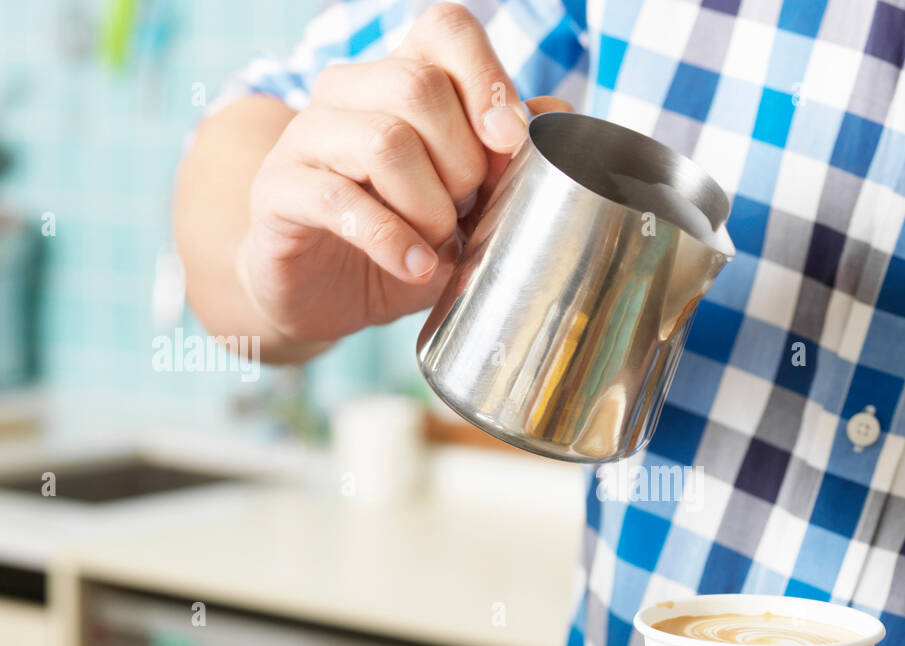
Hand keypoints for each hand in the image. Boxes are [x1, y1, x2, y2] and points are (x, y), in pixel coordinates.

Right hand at [240, 2, 570, 343]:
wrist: (327, 294)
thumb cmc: (405, 238)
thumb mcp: (469, 204)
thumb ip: (507, 159)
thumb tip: (561, 113)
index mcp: (401, 79)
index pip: (446, 28)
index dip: (487, 79)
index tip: (509, 142)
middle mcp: (349, 92)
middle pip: (419, 85)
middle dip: (462, 161)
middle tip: (466, 209)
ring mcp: (307, 137)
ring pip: (384, 140)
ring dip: (429, 206)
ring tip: (438, 243)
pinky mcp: (278, 190)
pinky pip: (339, 199)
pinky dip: (392, 240)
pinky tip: (416, 266)